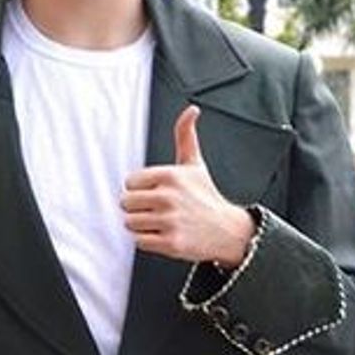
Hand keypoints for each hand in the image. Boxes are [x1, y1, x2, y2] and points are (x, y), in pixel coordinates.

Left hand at [120, 106, 253, 265]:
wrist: (228, 231)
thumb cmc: (207, 197)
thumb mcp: (195, 165)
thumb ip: (186, 136)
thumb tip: (191, 110)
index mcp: (170, 175)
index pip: (130, 182)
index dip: (140, 189)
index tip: (155, 192)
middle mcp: (169, 197)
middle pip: (126, 203)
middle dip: (138, 208)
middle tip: (157, 209)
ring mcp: (170, 221)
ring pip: (130, 223)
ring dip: (142, 225)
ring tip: (161, 222)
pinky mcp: (171, 243)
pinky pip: (140, 241)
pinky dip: (149, 241)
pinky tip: (164, 234)